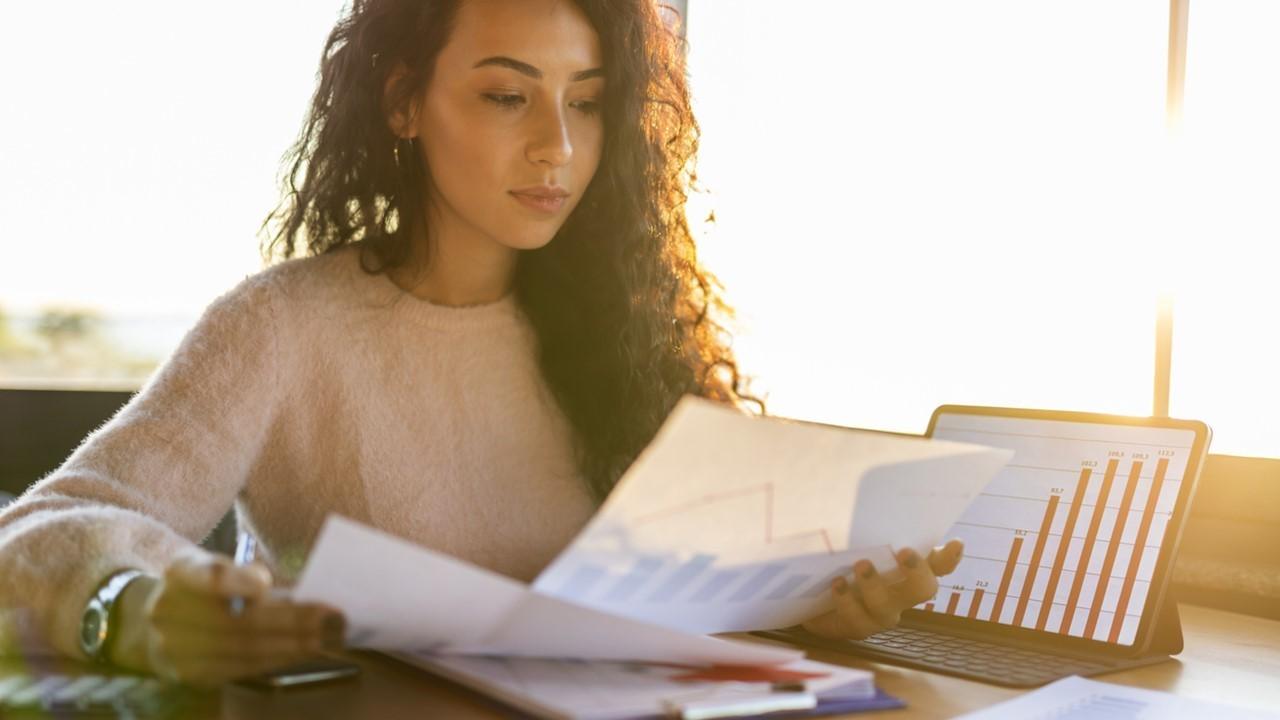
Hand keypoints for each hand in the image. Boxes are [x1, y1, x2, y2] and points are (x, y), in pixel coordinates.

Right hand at [111, 551, 345, 686]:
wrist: (150, 624)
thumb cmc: (201, 588)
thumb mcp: (213, 564)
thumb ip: (242, 571)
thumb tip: (281, 586)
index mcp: (180, 572)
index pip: (207, 576)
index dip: (235, 581)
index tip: (264, 583)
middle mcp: (169, 611)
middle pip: (237, 621)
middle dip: (289, 621)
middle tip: (330, 617)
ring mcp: (175, 648)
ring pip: (243, 650)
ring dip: (290, 645)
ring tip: (326, 636)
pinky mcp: (190, 673)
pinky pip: (240, 668)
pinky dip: (276, 659)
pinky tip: (302, 651)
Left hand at [801, 540, 963, 639]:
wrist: (811, 591)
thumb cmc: (843, 559)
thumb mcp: (856, 539)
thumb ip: (873, 528)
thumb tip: (878, 502)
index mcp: (907, 570)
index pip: (938, 565)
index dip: (949, 558)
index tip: (955, 543)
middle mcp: (900, 595)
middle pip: (922, 589)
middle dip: (917, 572)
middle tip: (905, 551)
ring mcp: (879, 614)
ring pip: (886, 607)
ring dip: (875, 586)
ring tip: (861, 564)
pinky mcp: (855, 627)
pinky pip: (856, 620)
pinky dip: (847, 601)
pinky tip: (837, 584)